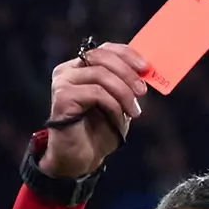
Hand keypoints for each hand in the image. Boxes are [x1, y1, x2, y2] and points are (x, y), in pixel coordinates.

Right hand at [37, 43, 148, 180]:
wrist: (80, 159)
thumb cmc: (99, 131)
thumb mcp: (119, 103)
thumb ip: (127, 85)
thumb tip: (146, 69)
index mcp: (81, 68)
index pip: (105, 49)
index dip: (127, 54)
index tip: (146, 67)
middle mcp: (68, 70)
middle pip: (102, 57)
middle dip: (127, 73)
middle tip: (142, 92)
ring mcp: (63, 82)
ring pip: (101, 75)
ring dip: (124, 93)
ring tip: (134, 112)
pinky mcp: (62, 96)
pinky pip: (96, 92)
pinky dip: (113, 105)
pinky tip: (119, 119)